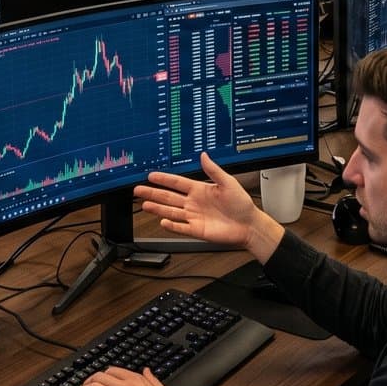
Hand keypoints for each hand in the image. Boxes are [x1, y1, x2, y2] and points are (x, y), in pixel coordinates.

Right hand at [136, 152, 282, 261]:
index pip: (177, 183)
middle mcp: (194, 203)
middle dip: (153, 193)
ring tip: (144, 205)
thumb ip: (214, 170)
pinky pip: (181, 228)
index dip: (164, 179)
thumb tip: (204, 155)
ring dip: (157, 208)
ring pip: (171, 212)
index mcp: (200, 189)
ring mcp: (194, 217)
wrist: (249, 225)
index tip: (151, 175)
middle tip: (138, 190)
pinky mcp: (197, 230)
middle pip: (168, 197)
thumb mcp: (228, 183)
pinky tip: (162, 222)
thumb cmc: (242, 204)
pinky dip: (172, 226)